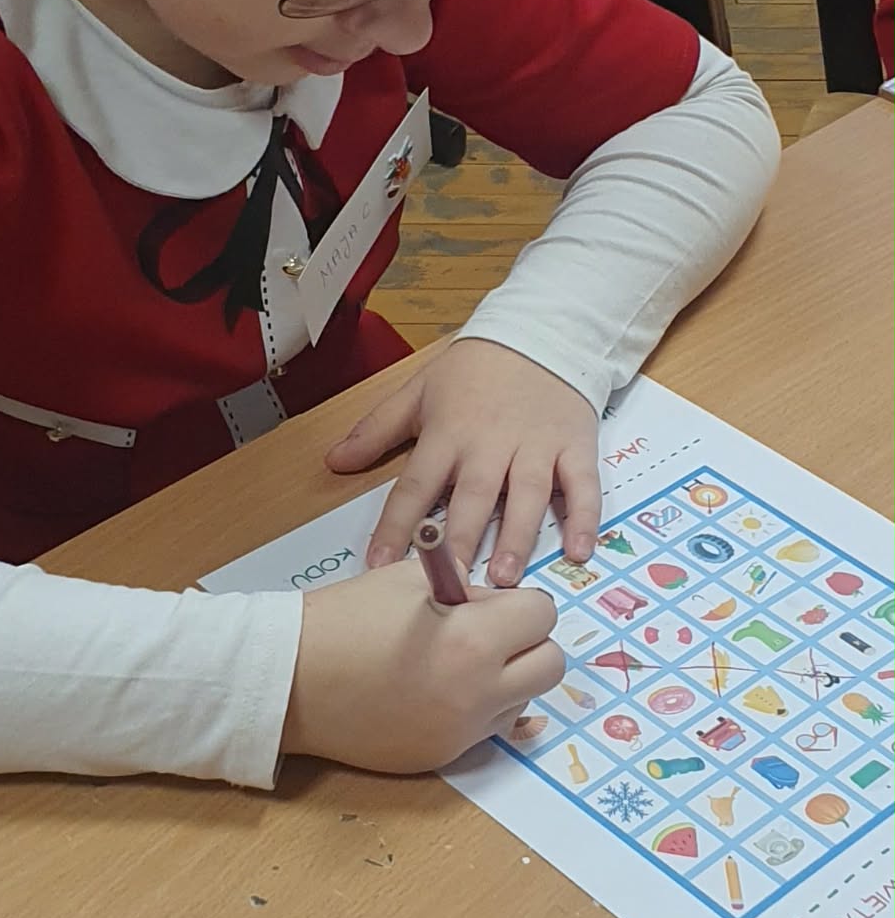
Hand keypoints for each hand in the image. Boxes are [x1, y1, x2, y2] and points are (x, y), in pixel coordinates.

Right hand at [281, 556, 561, 771]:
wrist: (294, 680)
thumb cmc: (348, 618)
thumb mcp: (410, 580)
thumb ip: (464, 586)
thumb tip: (493, 600)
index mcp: (474, 640)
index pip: (542, 614)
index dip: (519, 602)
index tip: (491, 602)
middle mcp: (480, 694)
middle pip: (550, 665)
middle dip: (528, 642)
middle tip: (490, 632)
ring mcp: (463, 733)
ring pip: (524, 701)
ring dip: (507, 679)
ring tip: (459, 662)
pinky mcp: (444, 758)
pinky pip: (488, 731)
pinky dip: (478, 709)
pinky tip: (441, 692)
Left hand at [326, 340, 600, 583]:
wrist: (540, 331)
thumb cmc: (474, 368)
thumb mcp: (419, 390)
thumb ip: (377, 429)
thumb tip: (334, 461)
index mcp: (448, 432)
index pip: (416, 484)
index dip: (397, 525)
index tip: (381, 565)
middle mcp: (491, 443)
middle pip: (474, 496)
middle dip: (462, 540)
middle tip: (454, 586)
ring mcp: (536, 445)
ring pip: (527, 495)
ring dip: (518, 536)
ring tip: (506, 578)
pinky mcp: (575, 445)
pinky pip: (582, 485)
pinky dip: (584, 518)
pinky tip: (580, 553)